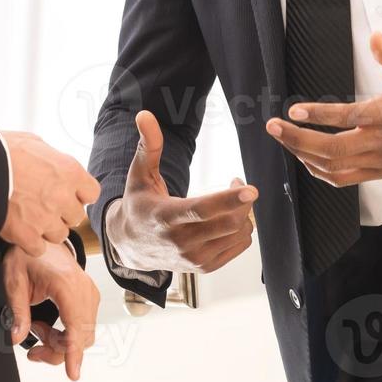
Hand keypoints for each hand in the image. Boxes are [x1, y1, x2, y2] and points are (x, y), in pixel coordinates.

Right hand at [0, 132, 100, 256]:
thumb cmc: (2, 151)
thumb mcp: (33, 143)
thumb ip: (51, 158)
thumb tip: (53, 163)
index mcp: (69, 171)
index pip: (92, 193)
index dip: (79, 195)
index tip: (69, 195)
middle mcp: (62, 197)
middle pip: (75, 216)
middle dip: (62, 213)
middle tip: (44, 206)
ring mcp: (46, 218)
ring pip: (60, 235)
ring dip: (47, 229)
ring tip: (30, 218)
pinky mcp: (27, 235)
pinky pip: (39, 248)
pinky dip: (30, 243)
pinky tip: (20, 231)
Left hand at [2, 242, 99, 380]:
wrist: (41, 238)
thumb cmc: (28, 254)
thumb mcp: (14, 281)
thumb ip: (17, 311)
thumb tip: (17, 337)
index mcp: (66, 284)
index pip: (74, 326)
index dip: (72, 352)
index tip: (73, 372)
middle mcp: (83, 289)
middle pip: (80, 336)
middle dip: (57, 350)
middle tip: (34, 350)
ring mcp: (89, 292)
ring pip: (83, 334)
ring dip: (60, 342)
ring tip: (37, 331)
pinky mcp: (88, 296)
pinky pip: (83, 325)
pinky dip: (66, 333)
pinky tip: (47, 326)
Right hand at [105, 110, 256, 272]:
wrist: (131, 245)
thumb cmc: (138, 204)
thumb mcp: (139, 174)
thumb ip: (148, 145)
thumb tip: (144, 114)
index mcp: (166, 217)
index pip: (202, 210)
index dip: (228, 199)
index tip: (250, 188)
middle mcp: (181, 241)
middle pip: (229, 222)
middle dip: (242, 199)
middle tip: (237, 182)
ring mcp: (194, 258)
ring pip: (238, 234)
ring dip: (244, 212)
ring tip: (233, 199)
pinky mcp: (205, 267)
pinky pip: (240, 246)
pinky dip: (242, 229)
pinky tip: (230, 217)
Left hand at [265, 32, 381, 186]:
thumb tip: (375, 37)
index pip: (345, 118)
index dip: (317, 115)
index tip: (292, 110)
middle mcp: (381, 143)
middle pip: (331, 150)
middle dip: (297, 139)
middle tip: (273, 127)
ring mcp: (381, 161)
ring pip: (335, 168)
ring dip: (305, 156)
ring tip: (284, 139)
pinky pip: (346, 178)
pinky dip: (322, 172)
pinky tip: (308, 160)